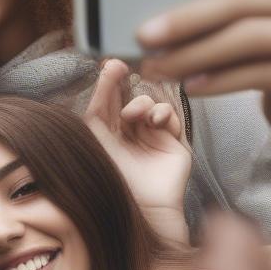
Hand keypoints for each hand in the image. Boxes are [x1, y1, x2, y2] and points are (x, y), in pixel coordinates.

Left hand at [84, 58, 190, 243]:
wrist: (142, 205)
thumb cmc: (115, 176)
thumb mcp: (98, 139)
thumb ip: (97, 110)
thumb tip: (102, 80)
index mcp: (107, 137)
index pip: (107, 103)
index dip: (107, 83)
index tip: (108, 64)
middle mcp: (129, 136)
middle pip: (127, 99)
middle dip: (122, 84)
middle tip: (118, 67)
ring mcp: (152, 138)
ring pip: (149, 104)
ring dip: (141, 103)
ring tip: (134, 115)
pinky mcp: (173, 143)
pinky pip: (169, 116)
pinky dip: (162, 113)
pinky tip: (154, 121)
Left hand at [138, 0, 270, 155]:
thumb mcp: (253, 30)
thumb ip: (217, 16)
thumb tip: (141, 18)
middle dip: (184, 17)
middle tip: (140, 33)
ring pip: (247, 37)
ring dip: (192, 54)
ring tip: (153, 67)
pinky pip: (261, 74)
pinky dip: (220, 81)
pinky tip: (191, 87)